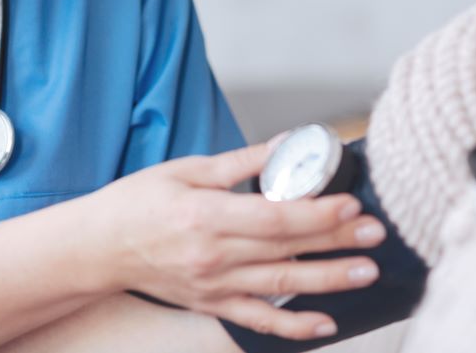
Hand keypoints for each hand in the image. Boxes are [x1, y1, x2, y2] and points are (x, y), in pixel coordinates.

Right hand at [81, 141, 385, 340]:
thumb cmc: (138, 203)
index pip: (274, 218)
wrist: (99, 248)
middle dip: (337, 240)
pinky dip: (294, 326)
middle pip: (287, 250)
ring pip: (282, 286)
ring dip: (329, 280)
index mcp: (204, 216)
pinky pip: (259, 320)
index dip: (317, 213)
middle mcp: (213, 256)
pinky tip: (326, 322)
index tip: (351, 203)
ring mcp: (214, 286)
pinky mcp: (213, 304)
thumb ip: (241, 163)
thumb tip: (286, 148)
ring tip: (367, 270)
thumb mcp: (185, 170)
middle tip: (376, 232)